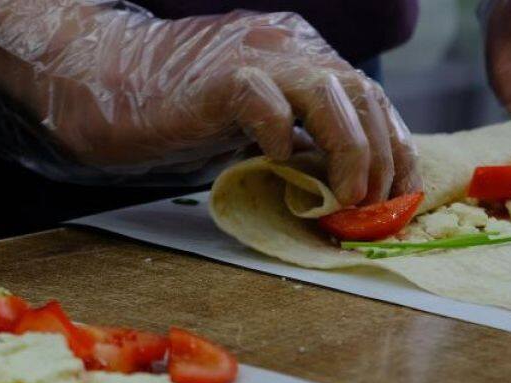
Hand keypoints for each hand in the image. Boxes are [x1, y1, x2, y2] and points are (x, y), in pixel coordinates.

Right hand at [0, 0, 420, 204]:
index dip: (397, 147)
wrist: (107, 83)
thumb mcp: (261, 125)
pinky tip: (276, 163)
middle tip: (377, 207)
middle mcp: (290, 46)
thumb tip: (350, 187)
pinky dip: (281, 137)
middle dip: (383, 157)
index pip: (372, 97)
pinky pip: (265, 101)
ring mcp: (255, 55)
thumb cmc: (185, 112)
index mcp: (305, 55)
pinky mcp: (218, 77)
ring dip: (352, 153)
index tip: (402, 195)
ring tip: (348, 199)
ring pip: (331, 93)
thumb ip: (303, 141)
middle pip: (364, 93)